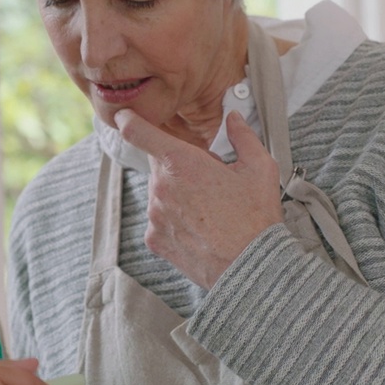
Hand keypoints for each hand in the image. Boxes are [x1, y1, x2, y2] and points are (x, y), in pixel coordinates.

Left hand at [115, 109, 283, 289]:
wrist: (250, 268)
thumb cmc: (255, 219)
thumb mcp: (259, 168)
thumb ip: (243, 136)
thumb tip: (235, 119)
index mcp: (181, 162)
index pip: (138, 131)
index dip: (128, 119)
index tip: (125, 116)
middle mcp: (161, 186)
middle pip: (160, 165)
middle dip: (180, 167)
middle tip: (209, 182)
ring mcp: (155, 215)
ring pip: (160, 193)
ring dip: (177, 195)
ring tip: (209, 210)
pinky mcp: (154, 239)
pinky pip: (159, 220)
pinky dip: (174, 220)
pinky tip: (200, 227)